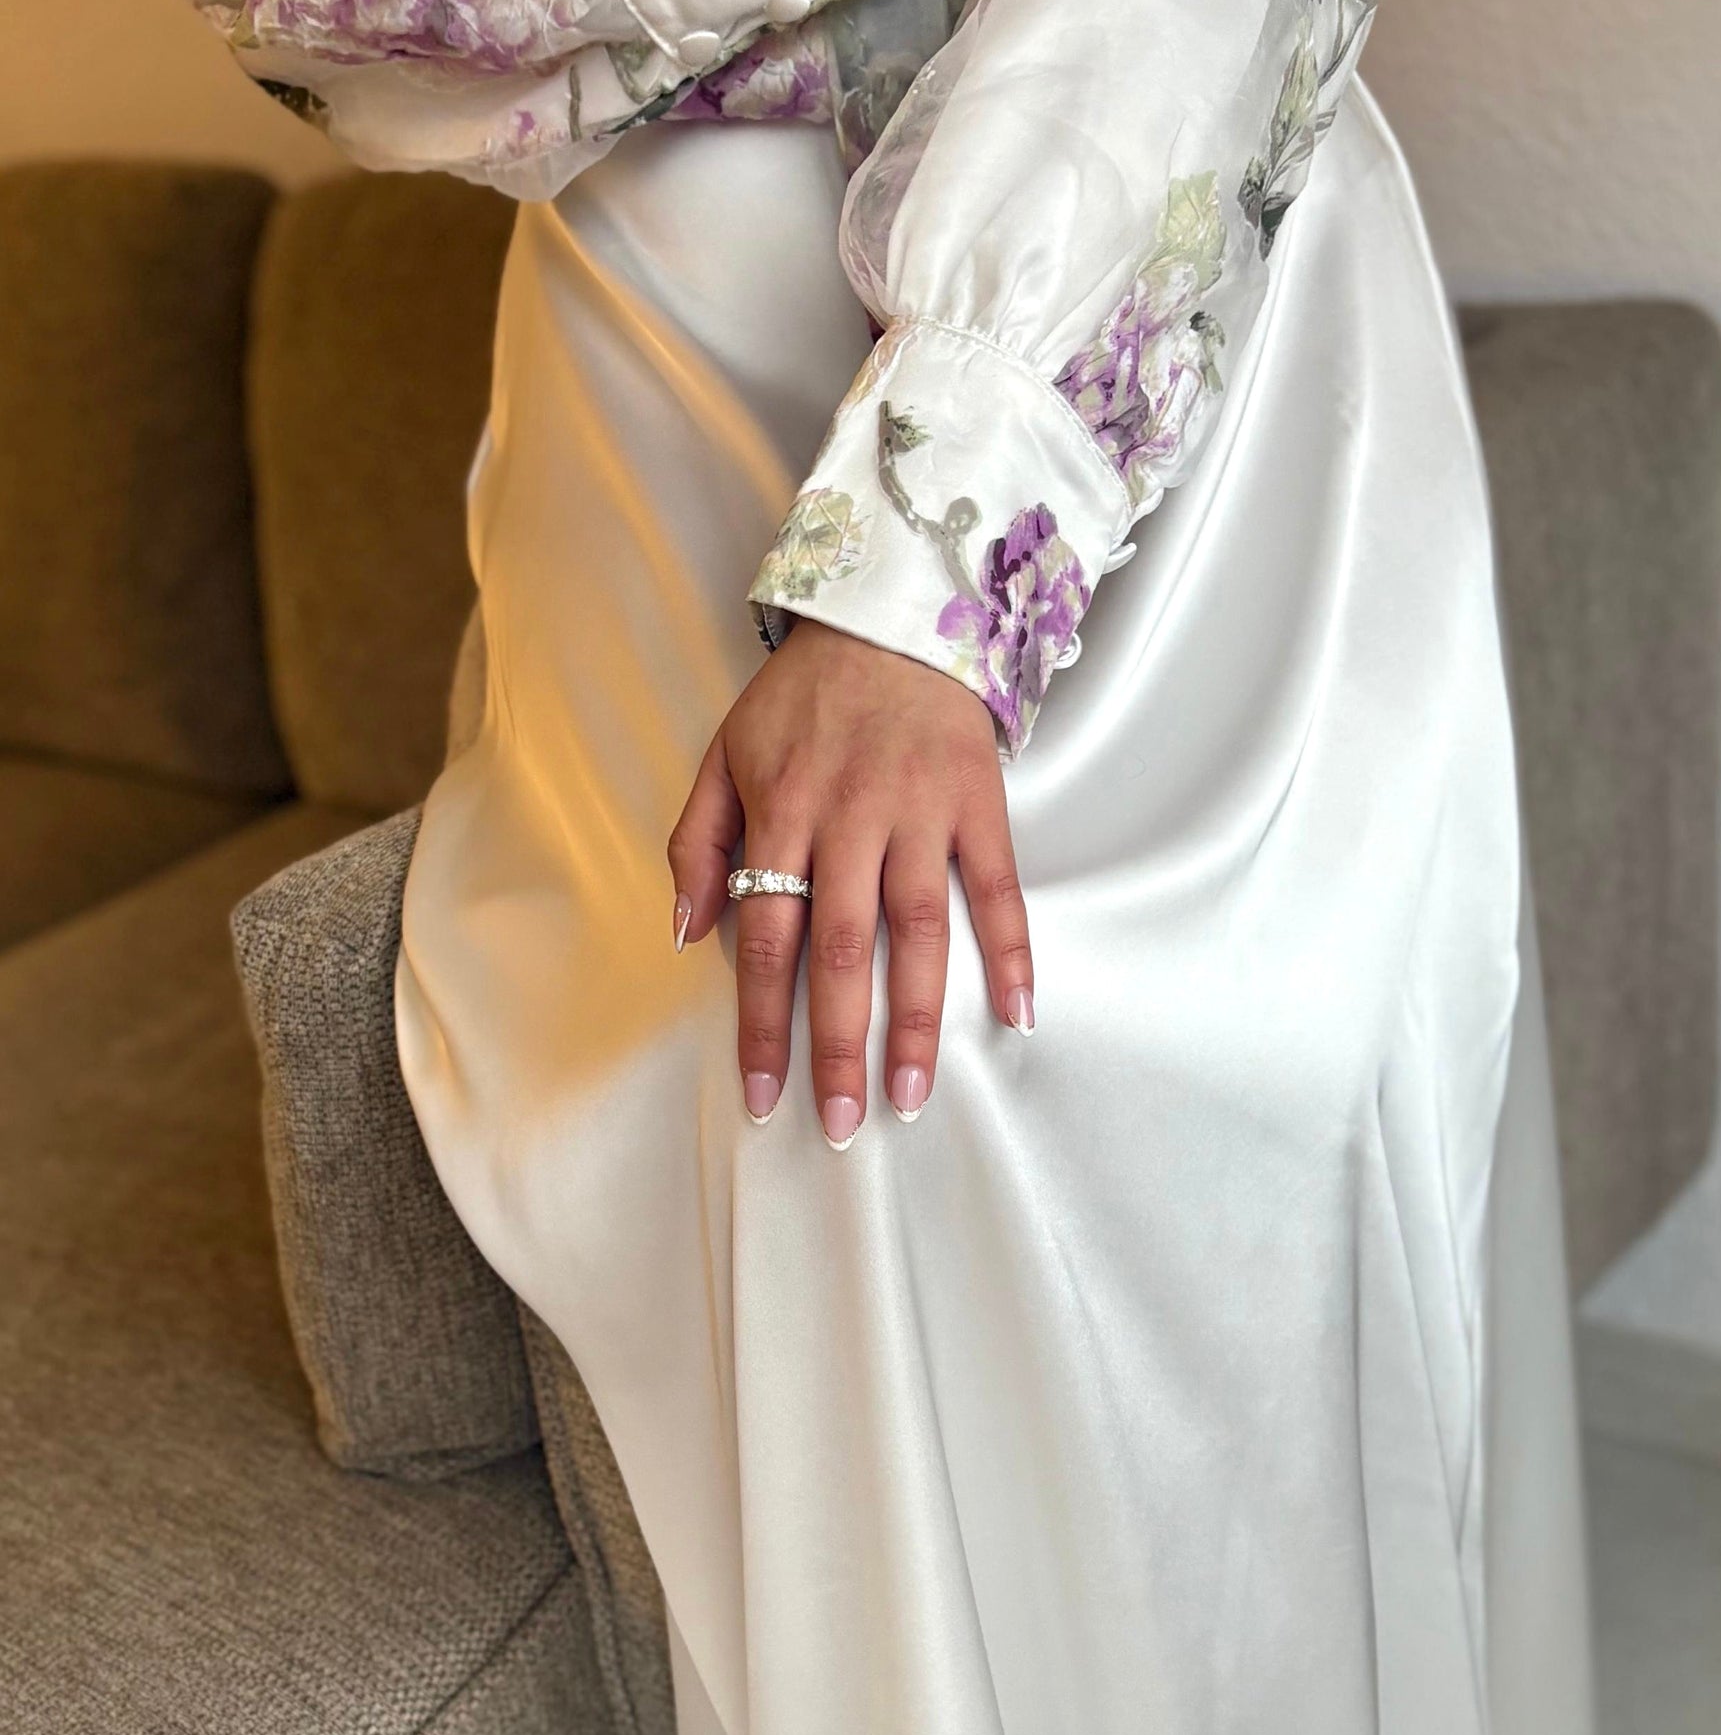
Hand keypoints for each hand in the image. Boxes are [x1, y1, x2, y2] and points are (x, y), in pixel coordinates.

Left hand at [668, 626, 1033, 1142]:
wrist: (892, 614)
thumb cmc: (803, 698)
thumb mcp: (724, 754)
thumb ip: (696, 844)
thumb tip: (690, 935)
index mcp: (782, 809)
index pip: (767, 934)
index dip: (763, 1020)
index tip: (764, 1092)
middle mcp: (852, 817)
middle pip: (841, 947)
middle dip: (838, 1043)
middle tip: (841, 1120)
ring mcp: (921, 812)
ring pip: (918, 931)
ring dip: (918, 1020)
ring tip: (912, 1094)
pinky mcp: (979, 804)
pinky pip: (998, 888)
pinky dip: (1011, 951)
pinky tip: (1016, 1013)